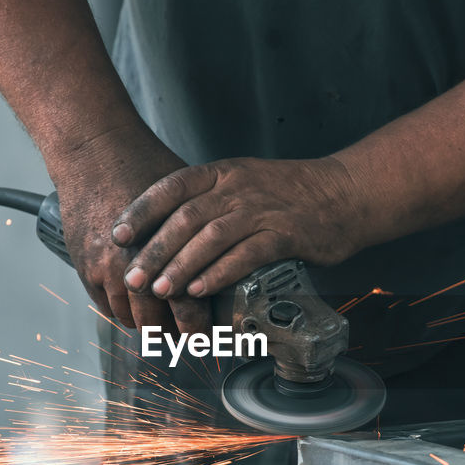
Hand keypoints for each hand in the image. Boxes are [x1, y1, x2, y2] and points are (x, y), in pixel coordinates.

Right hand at [47, 126, 210, 333]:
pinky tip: (137, 311)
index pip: (187, 305)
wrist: (94, 152)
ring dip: (147, 326)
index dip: (199, 326)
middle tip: (186, 338)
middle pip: (156, 321)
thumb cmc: (143, 167)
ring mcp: (105, 268)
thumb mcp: (186, 198)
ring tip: (163, 328)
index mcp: (166, 248)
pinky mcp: (85, 267)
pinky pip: (106, 307)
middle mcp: (134, 262)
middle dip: (173, 334)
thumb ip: (202, 232)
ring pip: (130, 318)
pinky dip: (122, 313)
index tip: (208, 334)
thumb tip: (229, 259)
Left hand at [111, 156, 367, 298]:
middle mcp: (238, 188)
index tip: (117, 236)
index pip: (171, 187)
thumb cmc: (291, 195)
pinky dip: (220, 272)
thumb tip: (166, 236)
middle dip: (154, 251)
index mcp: (223, 173)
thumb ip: (209, 203)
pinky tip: (201, 289)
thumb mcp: (244, 184)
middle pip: (185, 218)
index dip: (141, 211)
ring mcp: (263, 210)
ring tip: (161, 290)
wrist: (346, 193)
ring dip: (181, 266)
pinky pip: (246, 254)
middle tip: (133, 278)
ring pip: (211, 238)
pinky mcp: (286, 234)